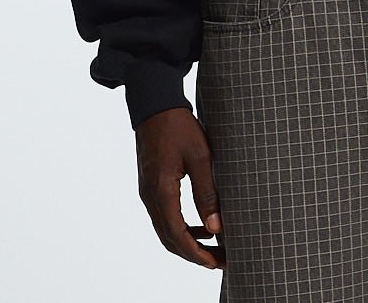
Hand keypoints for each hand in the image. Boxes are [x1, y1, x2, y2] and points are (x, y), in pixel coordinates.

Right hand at [135, 107, 225, 271]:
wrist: (155, 104)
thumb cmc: (178, 126)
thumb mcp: (200, 157)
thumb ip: (207, 193)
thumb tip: (217, 227)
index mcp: (161, 191)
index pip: (178, 235)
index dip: (197, 254)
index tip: (216, 263)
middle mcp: (150, 196)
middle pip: (169, 239)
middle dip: (194, 254)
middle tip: (220, 260)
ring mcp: (148, 192)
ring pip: (166, 230)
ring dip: (188, 242)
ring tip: (214, 246)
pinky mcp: (151, 185)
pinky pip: (164, 216)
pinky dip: (181, 227)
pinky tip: (201, 225)